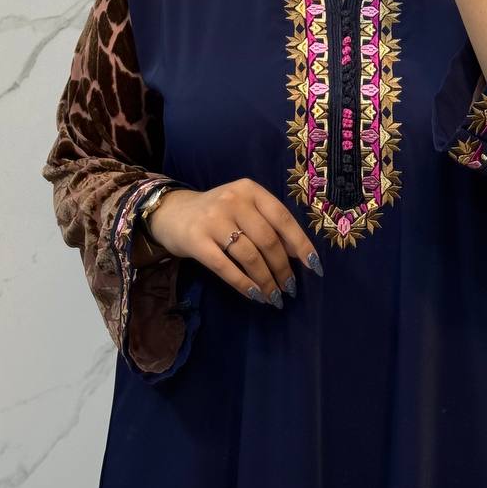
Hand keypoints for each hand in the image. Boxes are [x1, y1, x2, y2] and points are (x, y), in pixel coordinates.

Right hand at [146, 179, 323, 305]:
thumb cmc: (217, 213)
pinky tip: (255, 295)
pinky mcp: (196, 241)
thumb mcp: (244, 207)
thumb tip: (299, 254)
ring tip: (274, 297)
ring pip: (249, 256)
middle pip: (267, 240)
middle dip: (283, 269)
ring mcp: (213, 220)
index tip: (314, 267)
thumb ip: (269, 223)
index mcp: (250, 190)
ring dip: (266, 281)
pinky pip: (226, 268)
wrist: (172, 212)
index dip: (301, 244)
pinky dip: (244, 284)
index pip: (283, 218)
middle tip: (290, 289)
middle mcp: (233, 200)